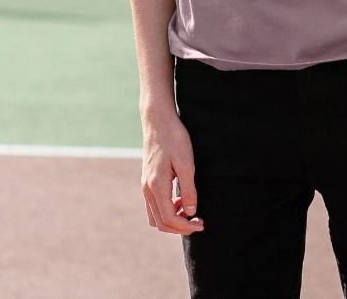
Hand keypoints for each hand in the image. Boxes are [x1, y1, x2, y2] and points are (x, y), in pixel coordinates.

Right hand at [140, 109, 205, 234]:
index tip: (201, 224)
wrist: (158, 120)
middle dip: (180, 227)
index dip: (186, 227)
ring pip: (155, 216)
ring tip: (189, 209)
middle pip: (160, 223)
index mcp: (156, 186)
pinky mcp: (147, 180)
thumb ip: (189, 189)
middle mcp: (147, 189)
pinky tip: (180, 198)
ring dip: (172, 219)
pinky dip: (166, 209)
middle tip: (198, 221)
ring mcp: (145, 185)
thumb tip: (191, 212)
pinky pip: (154, 205)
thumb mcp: (186, 163)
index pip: (169, 219)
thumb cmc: (174, 138)